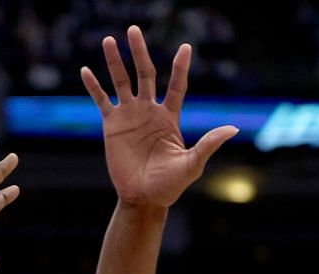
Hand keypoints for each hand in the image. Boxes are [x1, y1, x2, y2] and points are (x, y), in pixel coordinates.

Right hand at [81, 26, 239, 207]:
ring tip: (108, 40)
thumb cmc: (170, 185)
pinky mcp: (112, 126)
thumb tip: (233, 129)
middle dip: (139, 52)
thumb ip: (209, 144)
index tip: (186, 47)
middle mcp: (149, 111)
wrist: (143, 199)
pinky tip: (85, 70)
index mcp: (170, 117)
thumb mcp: (192, 164)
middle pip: (145, 74)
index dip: (181, 67)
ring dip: (114, 61)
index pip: (177, 86)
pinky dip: (93, 86)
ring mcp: (130, 117)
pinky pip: (101, 101)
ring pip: (121, 82)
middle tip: (133, 30)